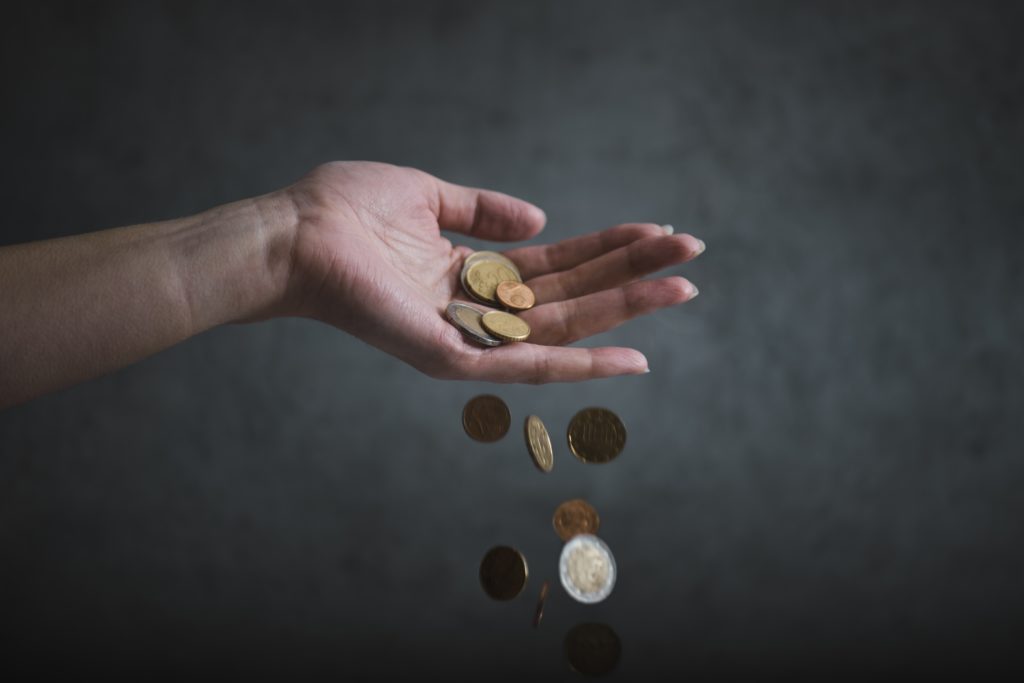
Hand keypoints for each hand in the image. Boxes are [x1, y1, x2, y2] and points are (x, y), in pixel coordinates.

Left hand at [282, 161, 702, 382]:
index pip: (556, 265)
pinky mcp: (451, 359)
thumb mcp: (428, 196)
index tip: (658, 233)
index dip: (608, 249)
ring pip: (562, 327)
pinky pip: (525, 365)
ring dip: (625, 309)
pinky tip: (632, 357)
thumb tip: (541, 218)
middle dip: (633, 277)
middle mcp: (477, 311)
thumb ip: (484, 209)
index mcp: (472, 274)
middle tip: (692, 258)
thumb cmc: (345, 212)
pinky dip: (582, 366)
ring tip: (683, 287)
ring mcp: (467, 338)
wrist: (292, 233)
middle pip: (572, 295)